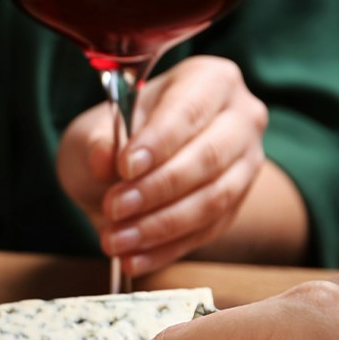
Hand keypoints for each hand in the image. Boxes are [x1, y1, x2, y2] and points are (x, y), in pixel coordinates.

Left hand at [57, 55, 268, 275]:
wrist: (126, 168)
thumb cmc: (114, 137)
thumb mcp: (93, 131)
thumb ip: (99, 142)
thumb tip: (105, 157)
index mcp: (208, 81)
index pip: (190, 109)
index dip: (159, 141)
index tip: (125, 167)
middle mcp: (240, 117)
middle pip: (208, 157)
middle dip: (157, 188)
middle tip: (114, 208)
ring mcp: (245, 164)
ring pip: (213, 199)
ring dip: (160, 226)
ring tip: (115, 241)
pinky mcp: (236, 205)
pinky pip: (206, 232)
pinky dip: (166, 249)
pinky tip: (132, 259)